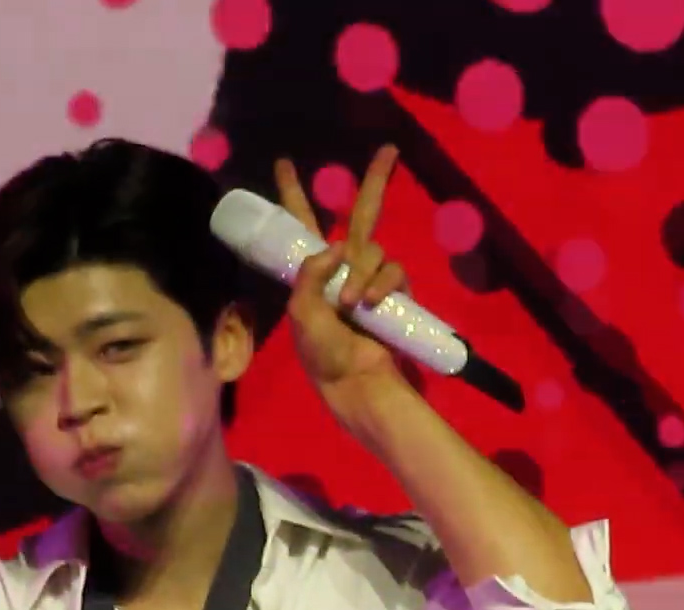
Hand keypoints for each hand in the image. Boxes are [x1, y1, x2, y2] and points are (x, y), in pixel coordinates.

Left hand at [274, 146, 414, 415]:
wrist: (356, 385)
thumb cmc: (322, 355)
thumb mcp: (301, 313)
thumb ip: (311, 275)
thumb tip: (338, 249)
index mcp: (314, 272)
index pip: (302, 225)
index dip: (293, 195)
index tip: (285, 163)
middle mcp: (345, 268)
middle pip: (363, 214)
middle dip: (375, 181)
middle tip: (388, 150)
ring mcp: (373, 280)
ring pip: (373, 249)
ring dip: (362, 273)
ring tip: (351, 305)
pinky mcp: (398, 295)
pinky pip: (394, 272)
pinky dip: (380, 285)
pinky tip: (369, 305)